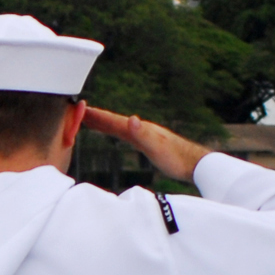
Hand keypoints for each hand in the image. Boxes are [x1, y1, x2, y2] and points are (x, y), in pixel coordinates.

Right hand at [81, 106, 209, 184]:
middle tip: (78, 111)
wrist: (195, 164)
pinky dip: (116, 131)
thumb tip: (130, 119)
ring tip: (91, 120)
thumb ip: (143, 134)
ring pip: (119, 127)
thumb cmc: (176, 158)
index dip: (98, 117)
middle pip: (115, 121)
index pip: (115, 121)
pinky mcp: (148, 143)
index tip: (81, 110)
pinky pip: (126, 135)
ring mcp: (145, 135)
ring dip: (104, 123)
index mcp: (140, 129)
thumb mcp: (157, 147)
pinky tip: (117, 133)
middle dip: (97, 117)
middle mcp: (142, 129)